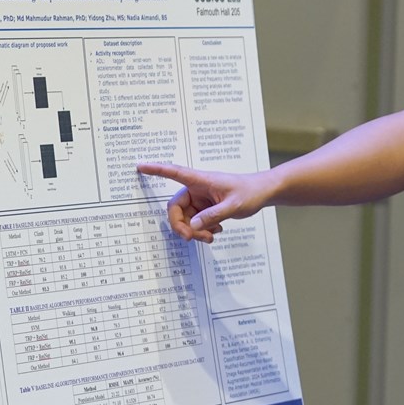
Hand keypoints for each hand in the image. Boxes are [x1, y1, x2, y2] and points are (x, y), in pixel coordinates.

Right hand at [136, 161, 269, 242]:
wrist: (263, 193)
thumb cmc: (250, 192)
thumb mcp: (233, 205)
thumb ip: (213, 216)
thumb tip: (192, 226)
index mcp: (201, 180)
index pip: (174, 172)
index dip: (156, 169)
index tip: (140, 166)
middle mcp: (197, 189)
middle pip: (176, 209)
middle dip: (182, 226)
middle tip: (193, 238)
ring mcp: (200, 200)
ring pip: (185, 219)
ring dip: (194, 231)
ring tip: (211, 237)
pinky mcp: (205, 209)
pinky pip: (194, 223)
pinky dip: (201, 230)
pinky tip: (215, 231)